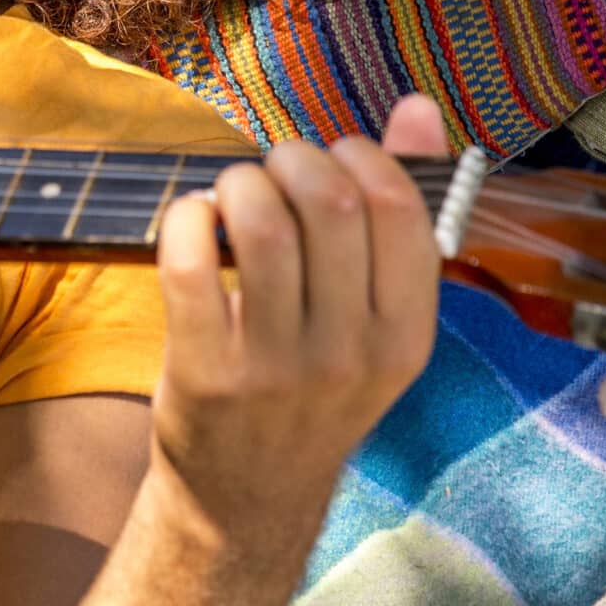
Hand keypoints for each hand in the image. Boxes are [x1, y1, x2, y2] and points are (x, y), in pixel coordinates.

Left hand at [146, 95, 446, 555]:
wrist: (247, 498)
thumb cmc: (316, 388)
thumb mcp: (378, 321)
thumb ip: (403, 212)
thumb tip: (420, 107)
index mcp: (405, 336)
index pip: (400, 210)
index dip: (361, 157)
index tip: (332, 162)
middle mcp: (350, 354)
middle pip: (329, 204)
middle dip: (292, 158)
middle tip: (273, 171)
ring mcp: (277, 367)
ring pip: (261, 228)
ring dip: (239, 183)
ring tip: (233, 195)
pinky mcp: (205, 374)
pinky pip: (190, 264)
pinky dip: (185, 219)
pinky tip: (193, 222)